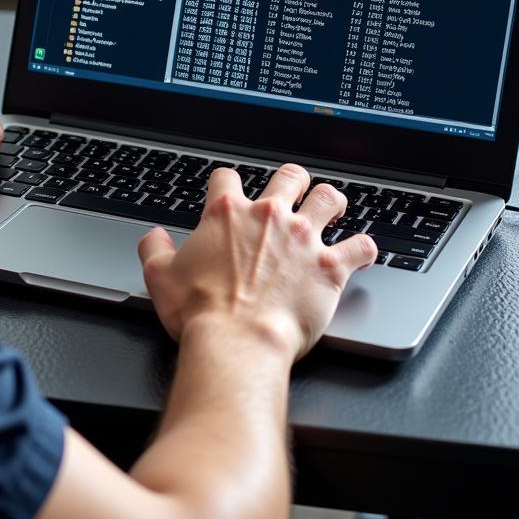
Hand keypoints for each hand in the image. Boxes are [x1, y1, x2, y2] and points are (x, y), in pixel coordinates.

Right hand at [138, 163, 376, 359]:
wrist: (237, 341)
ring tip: (333, 206)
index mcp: (226, 214)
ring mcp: (303, 239)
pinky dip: (364, 248)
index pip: (226, 178)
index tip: (228, 194)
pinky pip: (361, 246)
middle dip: (292, 181)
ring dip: (331, 201)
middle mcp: (269, 217)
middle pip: (289, 177)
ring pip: (329, 198)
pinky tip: (363, 251)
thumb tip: (154, 238)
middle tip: (293, 191)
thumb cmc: (200, 312)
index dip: (226, 184)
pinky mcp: (330, 267)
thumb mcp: (159, 277)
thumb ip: (154, 249)